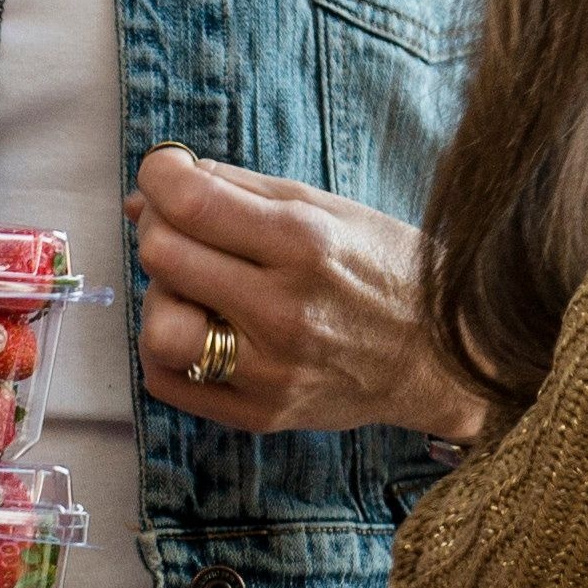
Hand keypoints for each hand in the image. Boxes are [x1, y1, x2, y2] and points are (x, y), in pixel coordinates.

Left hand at [134, 148, 481, 444]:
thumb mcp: (324, 209)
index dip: (160, 175)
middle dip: (161, 228)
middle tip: (185, 228)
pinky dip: (167, 349)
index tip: (166, 174)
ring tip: (197, 289)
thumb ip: (233, 190)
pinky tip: (201, 328)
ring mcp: (271, 371)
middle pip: (163, 256)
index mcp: (305, 245)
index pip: (190, 203)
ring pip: (157, 328)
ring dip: (162, 297)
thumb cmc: (383, 270)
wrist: (443, 357)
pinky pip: (166, 380)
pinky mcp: (260, 414)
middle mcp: (285, 311)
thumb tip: (145, 192)